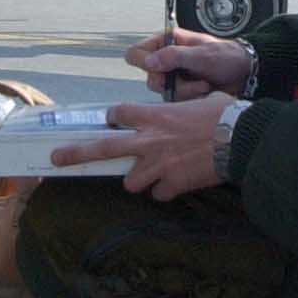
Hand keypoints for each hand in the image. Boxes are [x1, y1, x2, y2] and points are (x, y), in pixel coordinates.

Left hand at [50, 92, 231, 200]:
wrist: (240, 140)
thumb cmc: (225, 116)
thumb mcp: (199, 103)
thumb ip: (180, 110)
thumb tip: (185, 114)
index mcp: (154, 115)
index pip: (118, 113)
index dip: (114, 118)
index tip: (114, 121)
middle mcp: (149, 140)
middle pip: (103, 147)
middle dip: (77, 153)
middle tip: (57, 158)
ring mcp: (157, 165)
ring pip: (130, 181)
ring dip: (139, 180)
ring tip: (152, 176)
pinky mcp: (171, 184)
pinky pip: (159, 194)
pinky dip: (166, 191)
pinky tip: (178, 185)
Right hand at [125, 26, 252, 100]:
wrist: (244, 73)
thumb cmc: (227, 56)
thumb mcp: (202, 54)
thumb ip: (174, 56)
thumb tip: (149, 62)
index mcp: (167, 42)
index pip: (136, 53)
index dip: (144, 63)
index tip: (162, 69)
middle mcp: (166, 59)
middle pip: (149, 78)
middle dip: (172, 83)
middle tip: (191, 79)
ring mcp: (173, 76)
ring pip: (163, 92)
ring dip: (185, 92)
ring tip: (204, 85)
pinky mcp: (181, 91)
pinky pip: (175, 101)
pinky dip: (190, 99)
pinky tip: (204, 91)